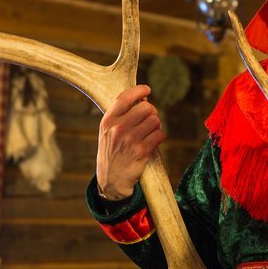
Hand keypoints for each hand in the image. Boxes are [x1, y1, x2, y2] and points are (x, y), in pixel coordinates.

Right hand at [96, 84, 164, 200]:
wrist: (111, 179)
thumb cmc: (112, 150)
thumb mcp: (108, 131)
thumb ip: (121, 114)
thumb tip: (143, 98)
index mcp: (108, 121)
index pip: (125, 97)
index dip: (139, 90)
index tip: (147, 89)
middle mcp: (118, 129)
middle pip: (146, 107)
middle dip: (151, 112)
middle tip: (148, 119)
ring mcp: (130, 140)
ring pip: (155, 120)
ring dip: (156, 125)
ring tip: (149, 132)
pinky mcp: (142, 151)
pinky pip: (160, 134)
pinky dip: (160, 136)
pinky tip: (153, 141)